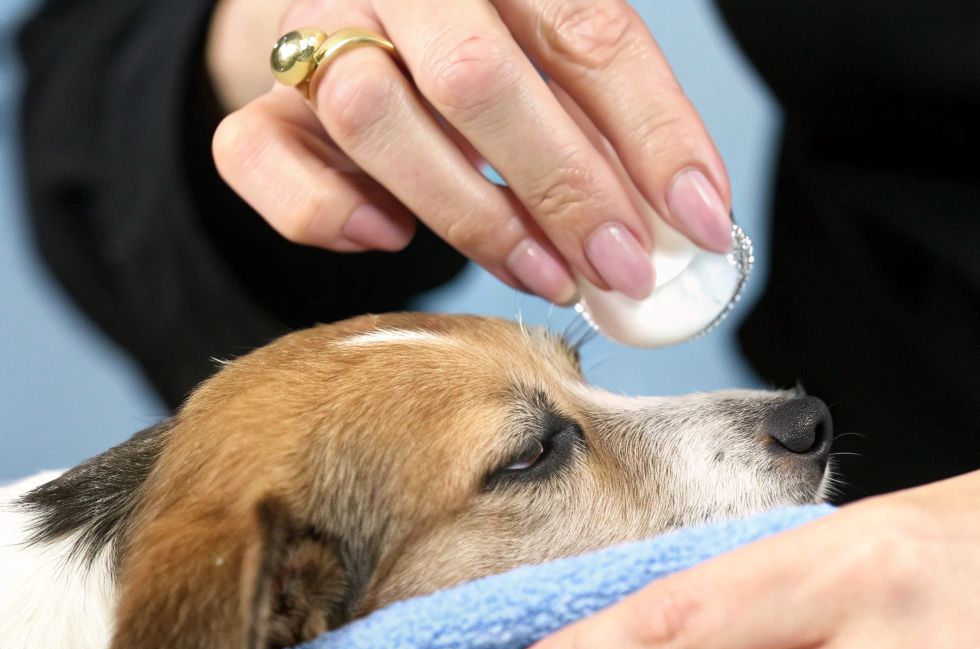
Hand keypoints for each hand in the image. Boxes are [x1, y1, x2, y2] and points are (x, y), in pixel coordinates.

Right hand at [206, 0, 731, 303]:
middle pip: (477, 78)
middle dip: (564, 189)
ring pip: (371, 115)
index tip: (700, 222)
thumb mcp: (570, 63)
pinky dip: (326, 212)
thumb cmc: (501, 52)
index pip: (589, 34)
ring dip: (470, 214)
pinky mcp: (264, 102)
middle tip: (620, 268)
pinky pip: (259, 154)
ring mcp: (318, 31)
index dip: (656, 136)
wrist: (373, 23)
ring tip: (544, 273)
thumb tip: (690, 227)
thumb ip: (621, 129)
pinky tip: (392, 238)